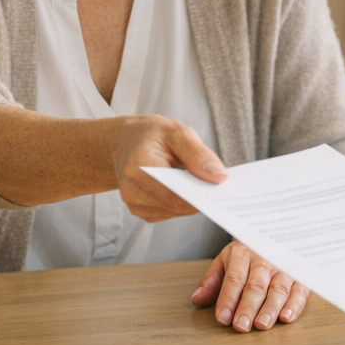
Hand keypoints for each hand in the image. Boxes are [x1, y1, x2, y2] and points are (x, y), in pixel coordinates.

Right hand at [108, 115, 227, 222]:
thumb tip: (219, 177)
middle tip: (212, 179)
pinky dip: (179, 201)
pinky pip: (169, 212)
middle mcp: (132, 190)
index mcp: (140, 167)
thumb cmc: (151, 135)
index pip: (177, 193)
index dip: (202, 193)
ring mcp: (134, 203)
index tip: (220, 186)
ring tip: (189, 175)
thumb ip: (198, 154)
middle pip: (178, 205)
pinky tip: (179, 184)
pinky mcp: (139, 210)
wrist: (123, 143)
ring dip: (189, 197)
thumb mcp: (176, 132)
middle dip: (199, 194)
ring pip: (176, 210)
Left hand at [191, 241, 309, 331]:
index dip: (228, 299)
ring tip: (262, 324)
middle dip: (248, 307)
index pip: (234, 279)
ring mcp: (284, 266)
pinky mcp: (301, 273)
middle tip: (241, 326)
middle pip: (256, 286)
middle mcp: (264, 259)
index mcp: (242, 254)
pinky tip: (286, 317)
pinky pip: (300, 289)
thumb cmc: (249, 251)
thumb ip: (213, 281)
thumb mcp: (227, 259)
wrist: (278, 229)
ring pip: (278, 288)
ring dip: (270, 308)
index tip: (223, 318)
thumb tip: (197, 299)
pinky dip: (294, 304)